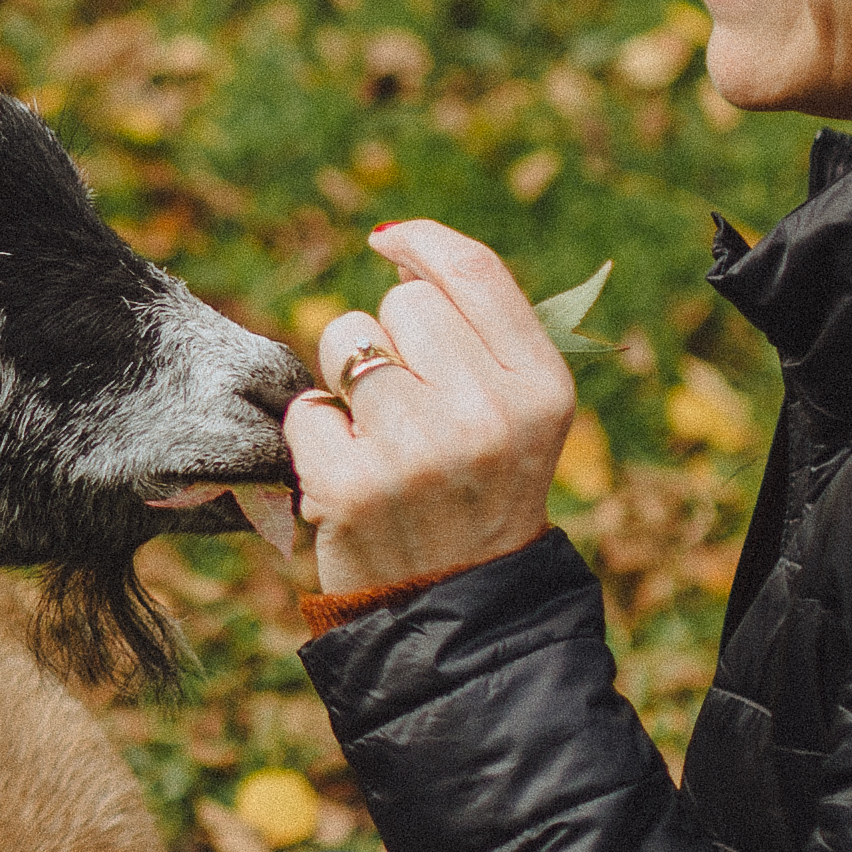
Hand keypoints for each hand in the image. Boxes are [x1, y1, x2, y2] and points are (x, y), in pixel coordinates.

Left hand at [244, 218, 577, 597]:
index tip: (388, 241)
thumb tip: (399, 246)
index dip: (420, 242)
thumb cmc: (480, 492)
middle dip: (390, 338)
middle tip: (409, 404)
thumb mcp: (520, 414)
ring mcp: (417, 452)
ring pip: (345, 340)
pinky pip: (308, 408)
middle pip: (401, 302)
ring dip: (347, 378)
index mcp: (542, 388)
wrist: (457, 609)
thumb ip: (482, 332)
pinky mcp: (351, 487)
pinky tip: (349, 473)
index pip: (473, 271)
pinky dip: (317, 436)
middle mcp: (487, 414)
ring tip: (379, 436)